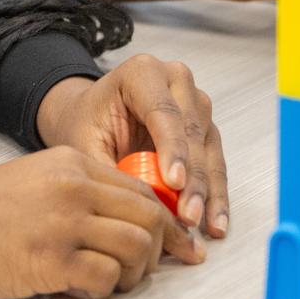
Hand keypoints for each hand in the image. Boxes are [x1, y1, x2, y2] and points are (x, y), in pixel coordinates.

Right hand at [0, 147, 201, 298]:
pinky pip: (106, 278)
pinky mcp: (50, 260)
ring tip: (109, 282)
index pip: (141, 190)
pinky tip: (81, 289)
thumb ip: (78, 194)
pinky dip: (104, 291)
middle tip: (147, 272)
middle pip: (150, 217)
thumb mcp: (32, 181)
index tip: (180, 246)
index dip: (167, 222)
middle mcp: (73, 186)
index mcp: (71, 163)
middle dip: (160, 251)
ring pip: (138, 248)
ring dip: (134, 274)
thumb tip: (124, 226)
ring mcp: (63, 222)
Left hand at [34, 55, 229, 236]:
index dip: (172, 149)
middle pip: (191, 132)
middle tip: (188, 215)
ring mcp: (195, 103)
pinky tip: (215, 220)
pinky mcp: (206, 127)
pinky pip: (214, 163)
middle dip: (192, 179)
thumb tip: (140, 206)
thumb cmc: (86, 124)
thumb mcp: (84, 143)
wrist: (91, 117)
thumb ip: (108, 169)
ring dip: (208, 191)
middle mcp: (176, 81)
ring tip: (206, 225)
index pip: (163, 112)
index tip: (175, 183)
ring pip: (209, 150)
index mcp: (142, 73)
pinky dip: (214, 193)